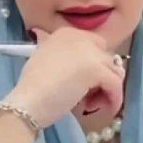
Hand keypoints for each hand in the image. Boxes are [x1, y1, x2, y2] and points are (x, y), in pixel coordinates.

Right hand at [4, 27, 125, 128]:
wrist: (27, 102)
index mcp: (65, 33)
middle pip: (106, 58)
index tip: (85, 82)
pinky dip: (114, 99)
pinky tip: (104, 109)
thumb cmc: (31, 87)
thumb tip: (45, 38)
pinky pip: (116, 84)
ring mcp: (90, 52)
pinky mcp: (97, 69)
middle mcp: (80, 37)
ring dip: (107, 90)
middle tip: (91, 95)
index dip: (94, 65)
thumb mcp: (41, 58)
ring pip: (114, 72)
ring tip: (91, 104)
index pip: (95, 45)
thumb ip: (55, 51)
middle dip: (103, 76)